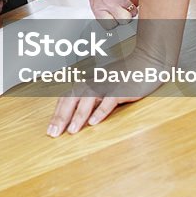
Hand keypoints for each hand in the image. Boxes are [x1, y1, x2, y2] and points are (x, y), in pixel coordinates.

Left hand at [45, 21, 181, 135]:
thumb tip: (77, 115)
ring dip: (78, 116)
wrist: (144, 63)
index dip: (56, 114)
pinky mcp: (120, 90)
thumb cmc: (123, 76)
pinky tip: (94, 123)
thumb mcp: (102, 85)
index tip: (50, 129)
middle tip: (54, 133)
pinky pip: (108, 102)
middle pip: (71, 100)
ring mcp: (105, 86)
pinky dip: (100, 112)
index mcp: (86, 83)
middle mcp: (92, 83)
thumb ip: (90, 98)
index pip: (65, 99)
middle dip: (61, 117)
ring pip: (87, 101)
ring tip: (71, 131)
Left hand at [79, 0, 138, 28]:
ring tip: (125, 4)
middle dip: (126, 18)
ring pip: (134, 11)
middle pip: (125, 20)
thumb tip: (112, 19)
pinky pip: (136, 0)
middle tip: (122, 13)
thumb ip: (104, 10)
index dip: (114, 24)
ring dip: (131, 9)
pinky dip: (134, 0)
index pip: (110, 26)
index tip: (115, 22)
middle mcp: (108, 3)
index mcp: (98, 8)